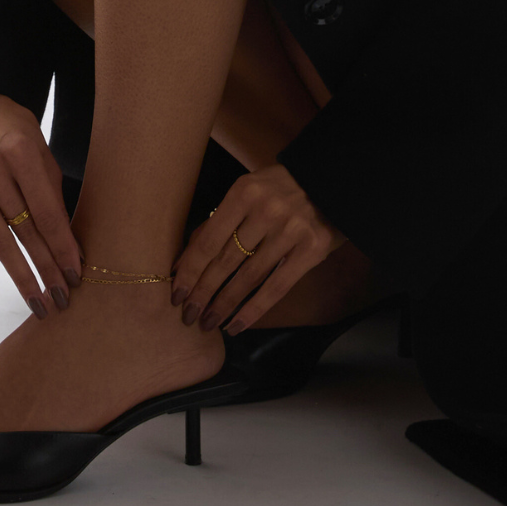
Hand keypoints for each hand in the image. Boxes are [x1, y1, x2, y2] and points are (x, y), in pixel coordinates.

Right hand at [0, 93, 82, 319]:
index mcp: (19, 152)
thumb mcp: (38, 144)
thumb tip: (65, 238)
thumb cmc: (10, 127)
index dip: (62, 245)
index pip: (46, 211)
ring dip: (20, 277)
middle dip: (46, 267)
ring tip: (39, 303)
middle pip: (24, 230)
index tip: (76, 273)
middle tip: (63, 298)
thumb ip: (50, 187)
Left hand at [168, 164, 345, 333]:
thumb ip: (220, 222)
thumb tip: (185, 260)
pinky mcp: (311, 249)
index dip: (190, 270)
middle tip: (188, 315)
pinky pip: (276, 287)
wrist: (330, 180)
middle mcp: (266, 210)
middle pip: (226, 261)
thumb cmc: (280, 189)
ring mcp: (290, 230)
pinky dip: (254, 310)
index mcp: (244, 192)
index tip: (176, 294)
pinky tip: (237, 325)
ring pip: (248, 278)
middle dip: (203, 292)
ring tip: (209, 323)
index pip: (209, 240)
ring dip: (225, 305)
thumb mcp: (248, 192)